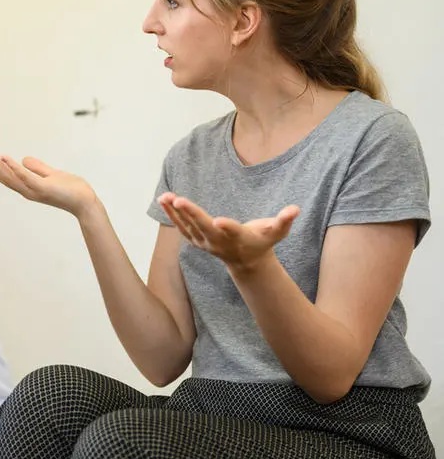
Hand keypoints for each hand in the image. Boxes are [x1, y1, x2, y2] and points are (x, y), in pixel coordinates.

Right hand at [0, 147, 97, 216]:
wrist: (85, 202)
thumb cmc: (70, 190)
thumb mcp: (51, 174)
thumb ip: (37, 167)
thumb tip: (22, 159)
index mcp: (27, 186)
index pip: (4, 175)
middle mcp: (26, 190)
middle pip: (1, 177)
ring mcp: (34, 190)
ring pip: (10, 177)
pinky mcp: (43, 188)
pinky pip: (26, 177)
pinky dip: (15, 168)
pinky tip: (6, 158)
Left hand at [158, 192, 298, 273]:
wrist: (246, 261)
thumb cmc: (263, 241)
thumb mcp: (276, 232)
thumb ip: (284, 221)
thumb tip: (295, 209)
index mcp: (240, 238)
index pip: (233, 232)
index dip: (226, 227)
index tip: (218, 220)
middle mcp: (220, 242)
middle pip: (204, 227)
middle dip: (191, 214)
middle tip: (178, 200)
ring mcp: (206, 242)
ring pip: (187, 227)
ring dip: (175, 212)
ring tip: (165, 196)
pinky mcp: (197, 240)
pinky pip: (181, 227)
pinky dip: (171, 215)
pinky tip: (163, 200)